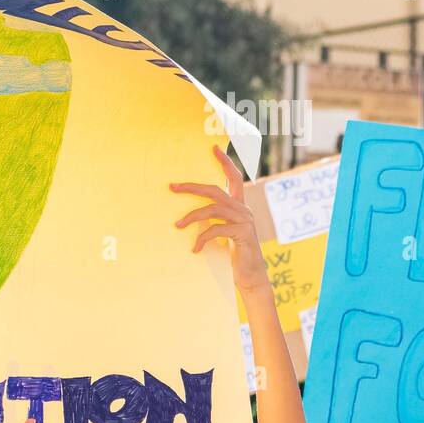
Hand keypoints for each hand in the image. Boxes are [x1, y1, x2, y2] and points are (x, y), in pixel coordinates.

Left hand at [171, 146, 268, 293]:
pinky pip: (216, 229)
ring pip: (213, 209)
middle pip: (215, 190)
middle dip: (192, 187)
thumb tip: (186, 214)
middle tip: (173, 187)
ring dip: (192, 216)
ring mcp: (244, 220)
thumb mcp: (221, 231)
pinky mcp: (242, 234)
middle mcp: (243, 209)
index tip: (214, 148)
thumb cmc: (232, 251)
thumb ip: (212, 219)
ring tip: (178, 225)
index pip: (234, 178)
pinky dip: (202, 238)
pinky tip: (194, 249)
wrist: (250, 274)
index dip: (225, 162)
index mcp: (238, 205)